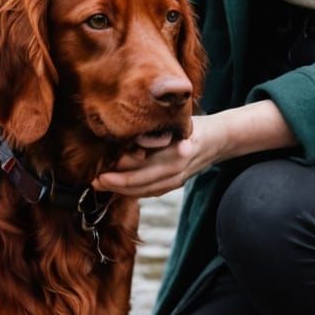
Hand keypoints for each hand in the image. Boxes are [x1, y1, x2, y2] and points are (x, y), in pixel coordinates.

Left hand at [93, 114, 230, 197]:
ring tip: (104, 185)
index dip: (120, 175)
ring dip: (124, 190)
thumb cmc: (193, 125)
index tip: (101, 174)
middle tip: (96, 182)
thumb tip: (126, 145)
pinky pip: (154, 191)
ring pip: (147, 190)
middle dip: (117, 185)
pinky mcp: (177, 184)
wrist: (219, 139)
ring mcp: (179, 180)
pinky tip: (121, 188)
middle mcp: (178, 170)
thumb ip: (154, 135)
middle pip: (143, 184)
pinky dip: (137, 190)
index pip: (143, 171)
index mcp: (177, 154)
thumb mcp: (175, 124)